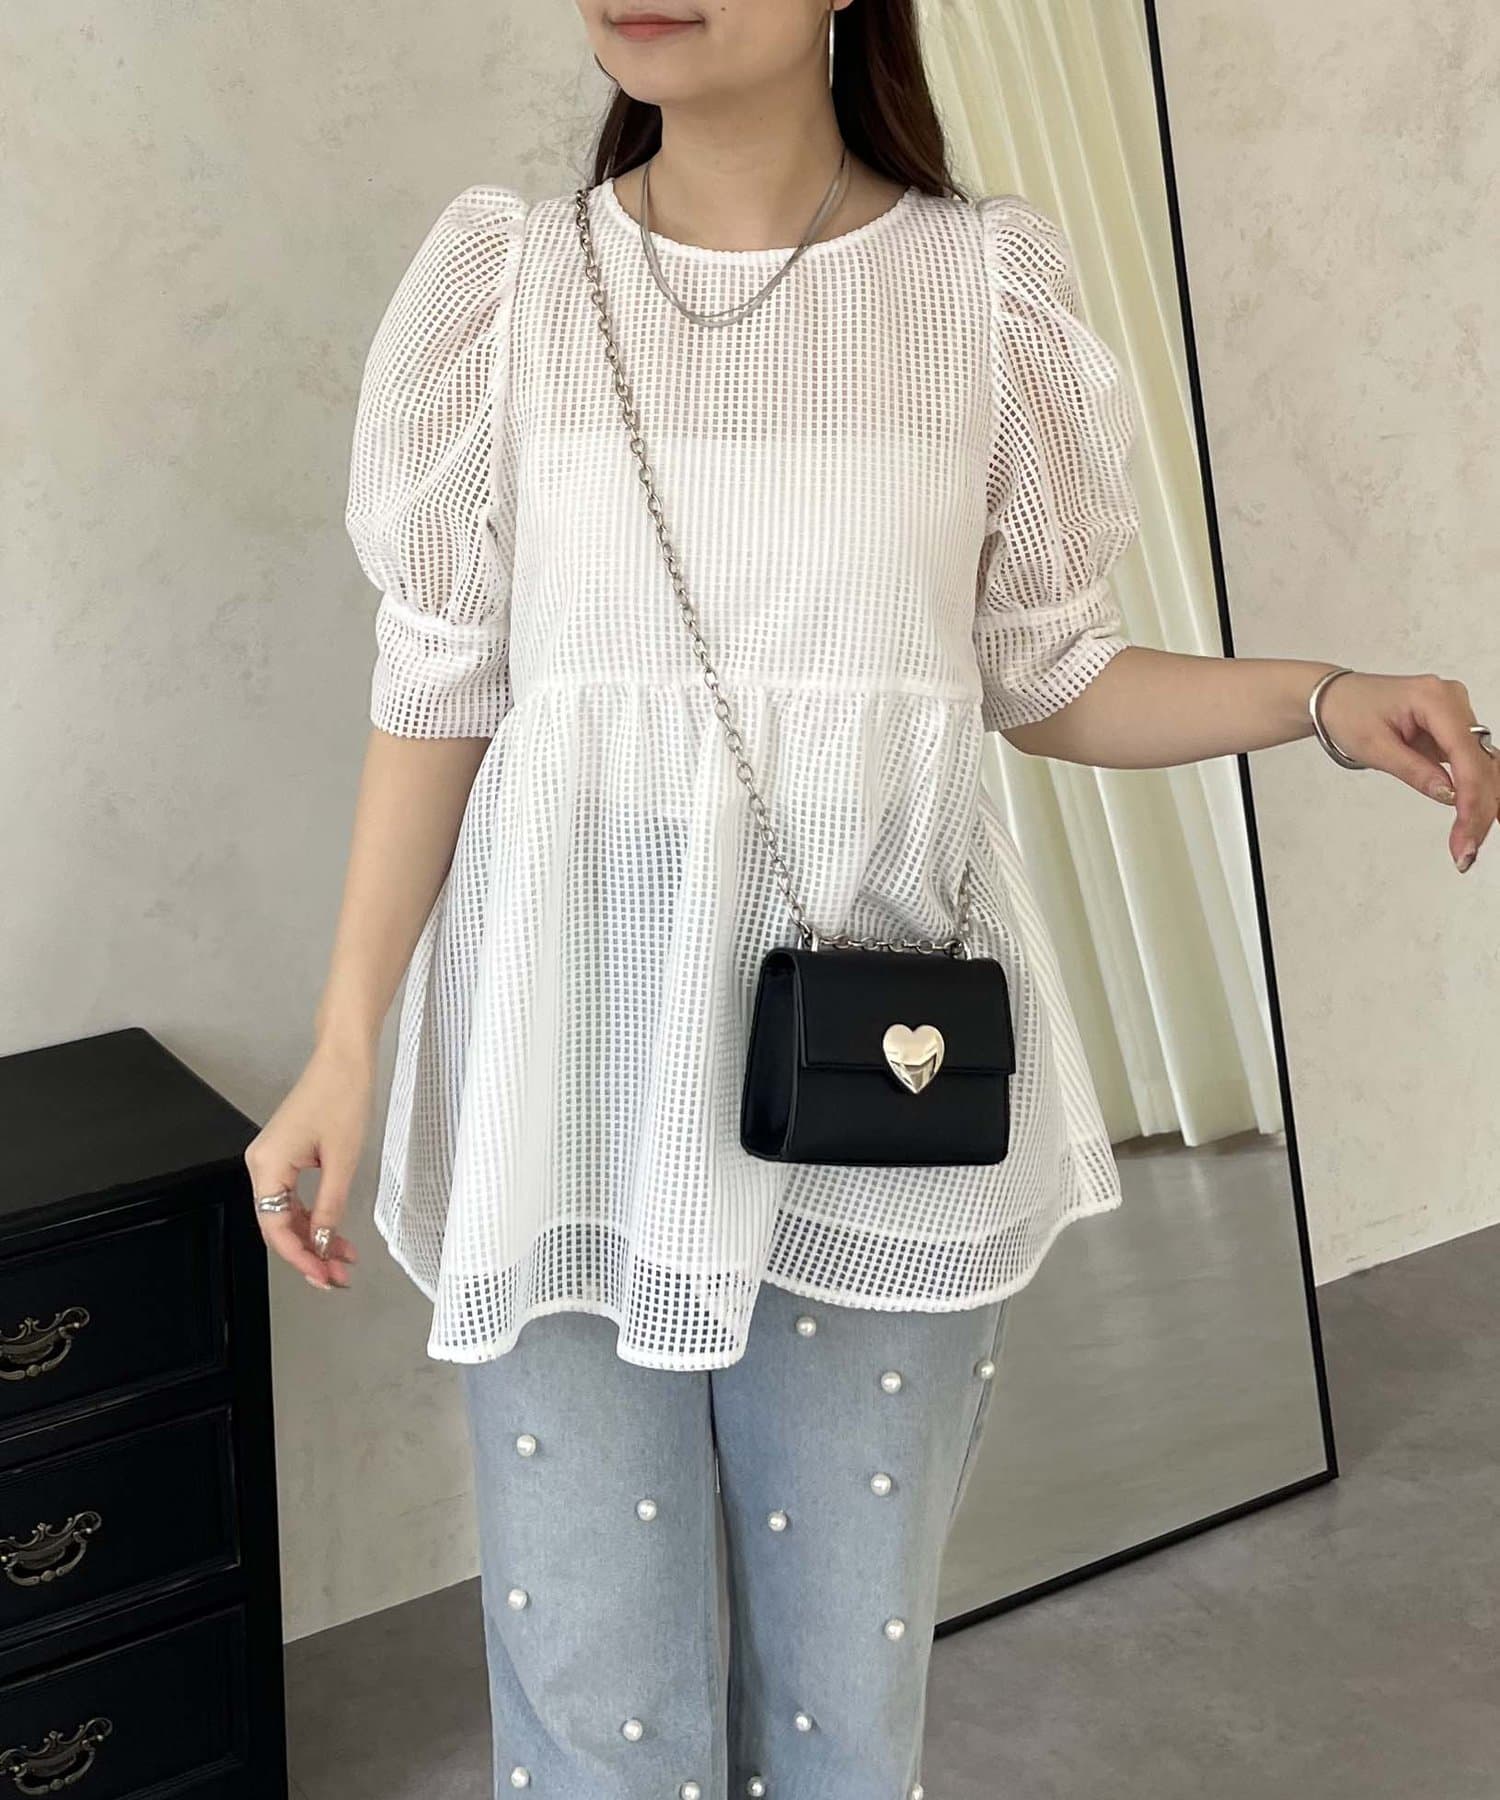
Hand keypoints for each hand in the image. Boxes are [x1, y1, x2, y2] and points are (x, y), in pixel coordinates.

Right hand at [243, 1041, 371, 1289]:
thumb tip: (321, 1244)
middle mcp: (261, 1165)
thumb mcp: (343, 1160)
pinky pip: (293, 1197)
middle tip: (339, 1278)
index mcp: (267, 1166)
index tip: (326, 1278)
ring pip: (287, 1214)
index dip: (300, 1258)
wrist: (344, 1058)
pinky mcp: (286, 1155)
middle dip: (309, 1254)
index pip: (275, 1228)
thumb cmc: (342, 1098)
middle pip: (278, 1225)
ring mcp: (272, 1160)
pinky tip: (335, 1234)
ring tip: (343, 1261)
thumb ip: (329, 1206)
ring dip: (314, 1238)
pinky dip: (314, 1216)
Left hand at [1318, 672, 1498, 870]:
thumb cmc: (1348, 713)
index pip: (1464, 754)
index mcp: (1435, 698)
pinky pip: (1473, 764)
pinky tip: (1481, 819)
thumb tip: (1449, 796)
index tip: (1466, 832)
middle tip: (1466, 850)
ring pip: (1483, 766)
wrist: (1336, 697)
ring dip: (1480, 805)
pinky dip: (1475, 793)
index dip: (1470, 796)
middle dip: (1477, 809)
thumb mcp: (1373, 746)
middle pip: (1481, 763)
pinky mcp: (1452, 730)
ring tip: (1468, 844)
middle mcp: (1454, 701)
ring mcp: (1457, 714)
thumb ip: (1413, 770)